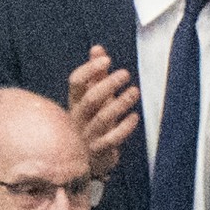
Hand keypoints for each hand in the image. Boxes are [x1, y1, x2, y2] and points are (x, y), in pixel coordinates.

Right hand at [68, 45, 139, 178]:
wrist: (85, 161)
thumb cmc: (91, 123)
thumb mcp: (91, 99)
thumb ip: (95, 75)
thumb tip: (97, 48)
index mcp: (74, 102)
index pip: (76, 82)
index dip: (90, 69)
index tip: (106, 59)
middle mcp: (78, 118)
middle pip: (91, 98)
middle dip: (108, 84)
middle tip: (126, 74)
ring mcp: (87, 135)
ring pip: (102, 118)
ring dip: (120, 103)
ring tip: (135, 91)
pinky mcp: (99, 151)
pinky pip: (112, 139)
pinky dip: (124, 127)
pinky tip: (135, 117)